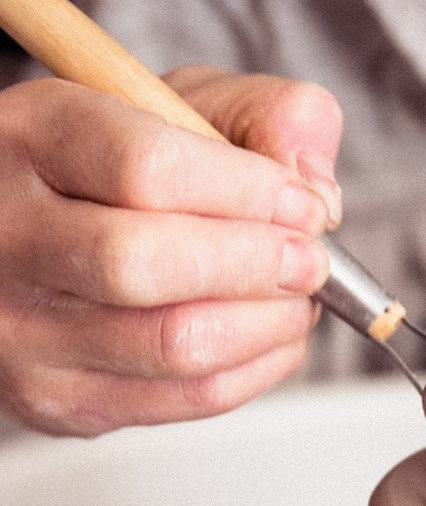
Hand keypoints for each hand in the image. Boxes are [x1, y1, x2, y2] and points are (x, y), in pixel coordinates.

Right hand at [0, 67, 342, 434]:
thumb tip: (314, 189)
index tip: (302, 205)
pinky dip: (256, 368)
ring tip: (298, 298)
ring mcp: (24, 329)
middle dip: (259, 266)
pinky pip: (188, 399)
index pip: (144, 169)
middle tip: (310, 261)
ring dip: (268, 324)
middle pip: (147, 264)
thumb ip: (263, 116)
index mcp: (30, 139)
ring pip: (175, 344)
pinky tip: (272, 336)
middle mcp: (9, 236)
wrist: (33, 240)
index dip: (248, 192)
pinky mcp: (59, 399)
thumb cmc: (118, 171)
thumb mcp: (181, 106)